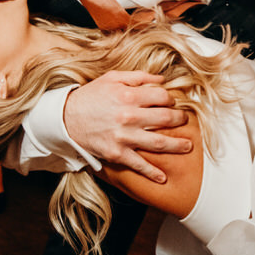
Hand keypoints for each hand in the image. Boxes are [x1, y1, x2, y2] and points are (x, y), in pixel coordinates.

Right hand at [63, 71, 191, 181]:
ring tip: (188, 146)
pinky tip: (163, 177)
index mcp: (129, 95)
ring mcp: (123, 137)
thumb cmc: (90, 96)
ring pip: (159, 143)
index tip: (173, 102)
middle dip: (180, 120)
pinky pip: (138, 164)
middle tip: (186, 121)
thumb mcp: (112, 79)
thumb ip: (138, 77)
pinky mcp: (116, 153)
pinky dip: (152, 172)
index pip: (162, 97)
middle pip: (166, 119)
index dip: (171, 99)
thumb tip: (162, 79)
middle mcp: (129, 116)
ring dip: (177, 146)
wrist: (65, 119)